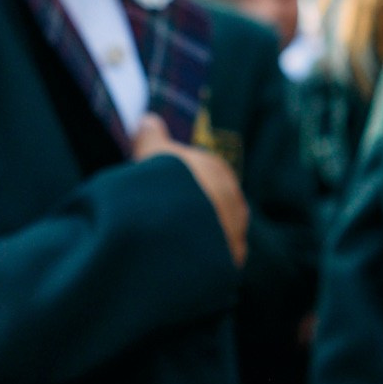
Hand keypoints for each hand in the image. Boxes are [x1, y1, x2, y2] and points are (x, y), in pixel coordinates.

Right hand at [135, 115, 247, 265]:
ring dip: (199, 238)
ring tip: (172, 246)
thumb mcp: (152, 152)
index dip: (180, 183)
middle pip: (212, 205)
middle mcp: (234, 198)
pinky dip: (202, 262)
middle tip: (165, 221)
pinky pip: (215, 260)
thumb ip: (151, 136)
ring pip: (216, 234)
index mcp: (217, 170)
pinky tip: (183, 264)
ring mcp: (235, 231)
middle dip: (193, 212)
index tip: (162, 192)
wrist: (175, 224)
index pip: (203, 174)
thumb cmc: (164, 180)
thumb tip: (147, 119)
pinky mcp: (231, 260)